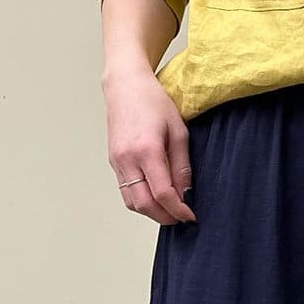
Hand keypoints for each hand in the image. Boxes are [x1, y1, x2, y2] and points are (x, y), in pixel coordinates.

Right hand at [103, 64, 195, 225]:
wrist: (125, 86)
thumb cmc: (154, 102)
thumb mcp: (178, 132)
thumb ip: (182, 166)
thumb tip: (186, 194)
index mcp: (146, 151)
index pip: (163, 194)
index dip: (178, 210)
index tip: (190, 216)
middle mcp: (127, 160)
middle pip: (144, 205)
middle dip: (164, 217)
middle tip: (180, 218)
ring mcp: (117, 162)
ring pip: (132, 203)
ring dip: (151, 212)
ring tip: (169, 209)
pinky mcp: (113, 162)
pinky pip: (125, 191)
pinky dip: (140, 201)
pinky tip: (154, 197)